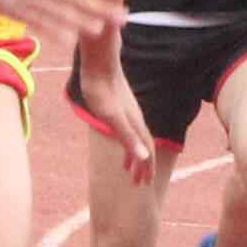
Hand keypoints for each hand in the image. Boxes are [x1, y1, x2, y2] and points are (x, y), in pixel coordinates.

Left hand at [72, 45, 155, 181]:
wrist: (98, 63)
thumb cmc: (102, 89)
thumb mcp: (112, 118)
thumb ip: (128, 137)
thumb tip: (145, 157)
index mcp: (135, 125)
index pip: (146, 151)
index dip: (147, 168)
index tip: (144, 184)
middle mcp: (135, 119)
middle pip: (143, 146)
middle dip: (142, 165)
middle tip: (138, 183)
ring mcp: (128, 111)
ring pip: (136, 138)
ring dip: (133, 155)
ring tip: (126, 168)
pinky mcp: (119, 105)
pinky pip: (127, 128)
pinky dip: (125, 140)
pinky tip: (117, 138)